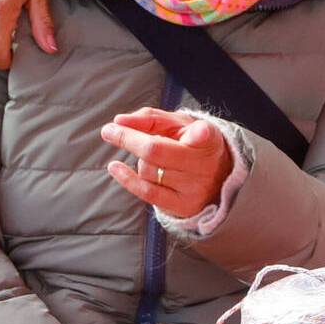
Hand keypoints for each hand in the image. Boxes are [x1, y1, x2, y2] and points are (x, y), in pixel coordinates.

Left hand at [101, 108, 233, 217]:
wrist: (215, 179)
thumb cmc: (191, 144)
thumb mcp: (178, 125)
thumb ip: (150, 118)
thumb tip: (119, 122)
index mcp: (209, 139)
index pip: (204, 136)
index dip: (201, 135)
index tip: (200, 131)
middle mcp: (205, 165)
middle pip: (156, 151)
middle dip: (129, 139)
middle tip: (109, 131)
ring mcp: (194, 188)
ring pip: (148, 170)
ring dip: (140, 160)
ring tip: (154, 158)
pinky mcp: (183, 206)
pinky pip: (147, 192)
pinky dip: (127, 179)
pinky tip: (115, 168)